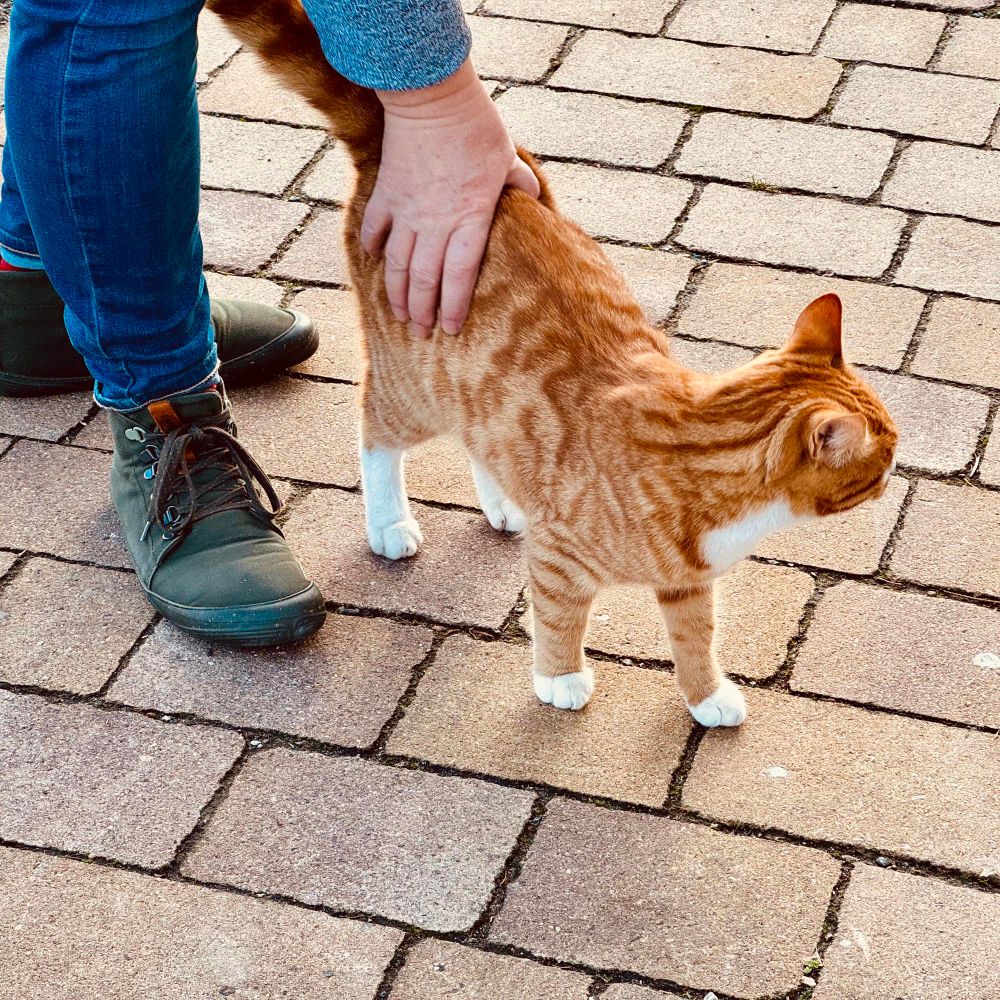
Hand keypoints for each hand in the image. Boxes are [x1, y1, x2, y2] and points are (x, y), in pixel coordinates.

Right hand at [364, 58, 539, 336]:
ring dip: (397, 293)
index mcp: (468, 220)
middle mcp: (434, 223)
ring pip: (397, 264)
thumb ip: (519, 187)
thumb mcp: (506, 158)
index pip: (461, 276)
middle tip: (422, 334)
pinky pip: (375, 228)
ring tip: (399, 315)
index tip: (452, 330)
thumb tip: (535, 204)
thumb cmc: (475, 127)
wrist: (430, 95)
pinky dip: (373, 247)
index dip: (455, 307)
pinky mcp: (386, 193)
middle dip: (422, 312)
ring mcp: (406, 210)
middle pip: (425, 280)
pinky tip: (375, 262)